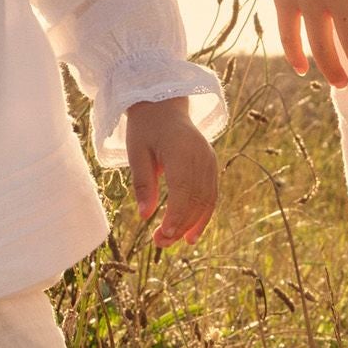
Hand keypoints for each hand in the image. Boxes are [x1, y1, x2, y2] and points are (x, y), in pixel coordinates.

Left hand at [124, 98, 217, 245]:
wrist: (164, 104)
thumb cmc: (146, 128)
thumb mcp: (136, 152)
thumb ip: (143, 183)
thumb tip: (144, 216)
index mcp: (181, 151)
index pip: (183, 192)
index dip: (175, 218)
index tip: (161, 236)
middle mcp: (201, 156)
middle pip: (197, 199)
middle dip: (181, 225)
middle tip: (160, 243)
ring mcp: (209, 160)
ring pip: (207, 200)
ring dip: (193, 224)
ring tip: (176, 242)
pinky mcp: (211, 164)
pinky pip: (211, 194)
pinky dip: (203, 215)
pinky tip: (192, 232)